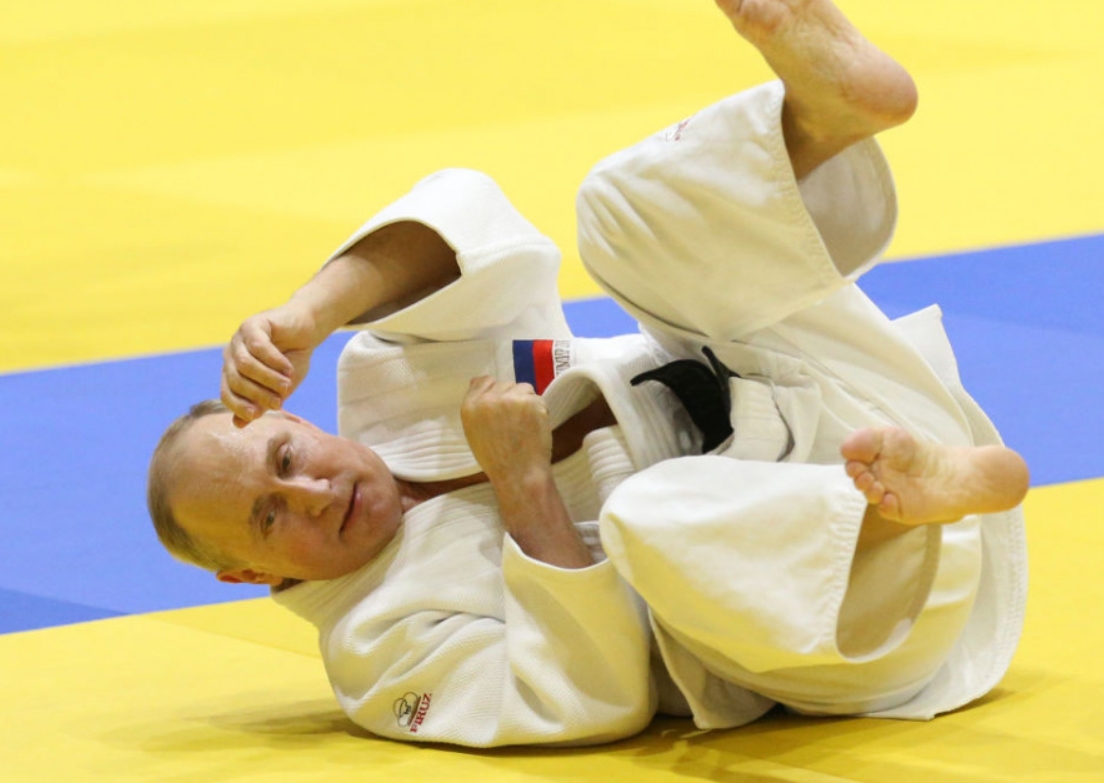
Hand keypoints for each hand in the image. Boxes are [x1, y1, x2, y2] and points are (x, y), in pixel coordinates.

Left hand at [220, 303, 319, 426]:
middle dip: (257, 394)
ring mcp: (240, 339)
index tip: (257, 415)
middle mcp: (231, 356)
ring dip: (267, 378)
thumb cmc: (292, 358)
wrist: (307, 329)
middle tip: (279, 402)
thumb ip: (262, 403)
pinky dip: (274, 361)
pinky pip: (258, 346)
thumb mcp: (279, 387)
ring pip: (245, 364)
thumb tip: (238, 424)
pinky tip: (288, 368)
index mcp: (233, 372)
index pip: (227, 393)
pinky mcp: (253, 324)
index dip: (239, 406)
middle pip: (235, 379)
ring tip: (286, 385)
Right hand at [460, 376, 552, 482]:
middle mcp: (487, 399)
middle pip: (505, 384)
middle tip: (515, 424)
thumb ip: (476, 406)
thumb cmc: (496, 458)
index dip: (496, 392)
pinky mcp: (529, 402)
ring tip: (524, 426)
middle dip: (513, 399)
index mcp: (470, 407)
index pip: (484, 381)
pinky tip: (534, 428)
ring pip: (523, 388)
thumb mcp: (474, 431)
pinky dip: (539, 411)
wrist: (518, 474)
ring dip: (527, 402)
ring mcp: (509, 399)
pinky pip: (537, 398)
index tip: (503, 407)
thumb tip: (477, 381)